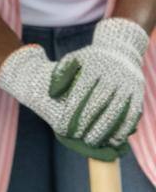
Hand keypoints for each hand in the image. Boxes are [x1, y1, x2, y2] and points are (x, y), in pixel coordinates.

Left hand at [0, 18, 147, 147]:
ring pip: (117, 110)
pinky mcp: (138, 93)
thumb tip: (52, 94)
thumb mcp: (74, 59)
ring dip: (105, 129)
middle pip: (99, 103)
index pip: (81, 92)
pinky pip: (133, 114)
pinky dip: (124, 128)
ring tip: (92, 142)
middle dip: (87, 122)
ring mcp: (127, 85)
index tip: (63, 127)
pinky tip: (115, 141)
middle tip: (77, 138)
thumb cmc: (91, 58)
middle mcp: (112, 76)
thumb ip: (61, 73)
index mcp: (94, 67)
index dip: (72, 111)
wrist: (121, 48)